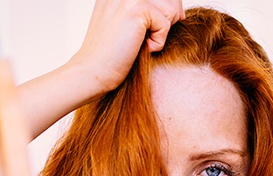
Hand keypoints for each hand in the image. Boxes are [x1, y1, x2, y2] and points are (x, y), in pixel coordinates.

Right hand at [69, 0, 185, 93]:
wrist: (93, 71)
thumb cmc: (112, 54)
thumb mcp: (130, 24)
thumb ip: (150, 10)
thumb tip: (179, 8)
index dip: (164, 12)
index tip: (146, 30)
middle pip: (170, 0)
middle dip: (166, 21)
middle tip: (142, 38)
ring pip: (171, 9)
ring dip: (161, 32)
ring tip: (138, 41)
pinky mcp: (137, 8)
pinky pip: (166, 24)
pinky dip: (157, 42)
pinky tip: (137, 47)